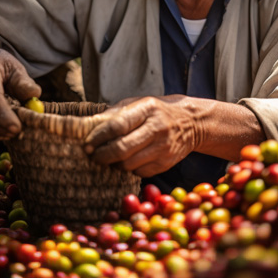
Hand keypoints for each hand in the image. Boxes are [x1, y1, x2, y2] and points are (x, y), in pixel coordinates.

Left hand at [83, 95, 201, 177]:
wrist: (191, 122)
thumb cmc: (157, 111)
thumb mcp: (137, 104)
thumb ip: (114, 113)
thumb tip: (87, 125)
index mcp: (147, 109)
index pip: (117, 125)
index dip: (98, 137)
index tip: (86, 144)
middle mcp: (157, 128)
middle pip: (122, 149)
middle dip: (102, 155)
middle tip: (91, 155)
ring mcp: (163, 148)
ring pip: (128, 164)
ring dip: (113, 164)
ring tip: (107, 158)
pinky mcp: (166, 163)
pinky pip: (139, 173)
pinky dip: (128, 170)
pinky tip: (125, 162)